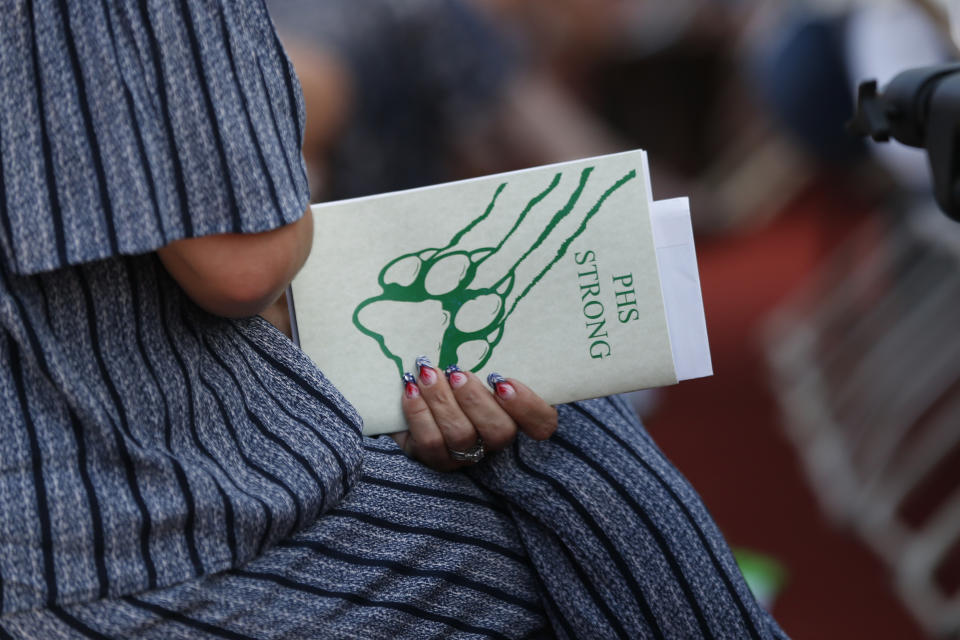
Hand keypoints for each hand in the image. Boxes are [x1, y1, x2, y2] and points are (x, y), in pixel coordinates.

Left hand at [391, 357, 557, 470]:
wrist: (411, 397)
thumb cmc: (454, 372)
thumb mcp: (476, 360)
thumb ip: (487, 353)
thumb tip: (483, 315)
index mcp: (515, 415)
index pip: (542, 424)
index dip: (528, 406)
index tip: (502, 380)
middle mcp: (493, 440)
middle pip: (499, 433)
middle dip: (476, 400)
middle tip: (457, 373)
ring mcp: (465, 454)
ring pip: (461, 437)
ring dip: (443, 402)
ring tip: (429, 374)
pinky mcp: (434, 458)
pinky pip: (430, 442)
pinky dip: (419, 412)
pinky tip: (411, 388)